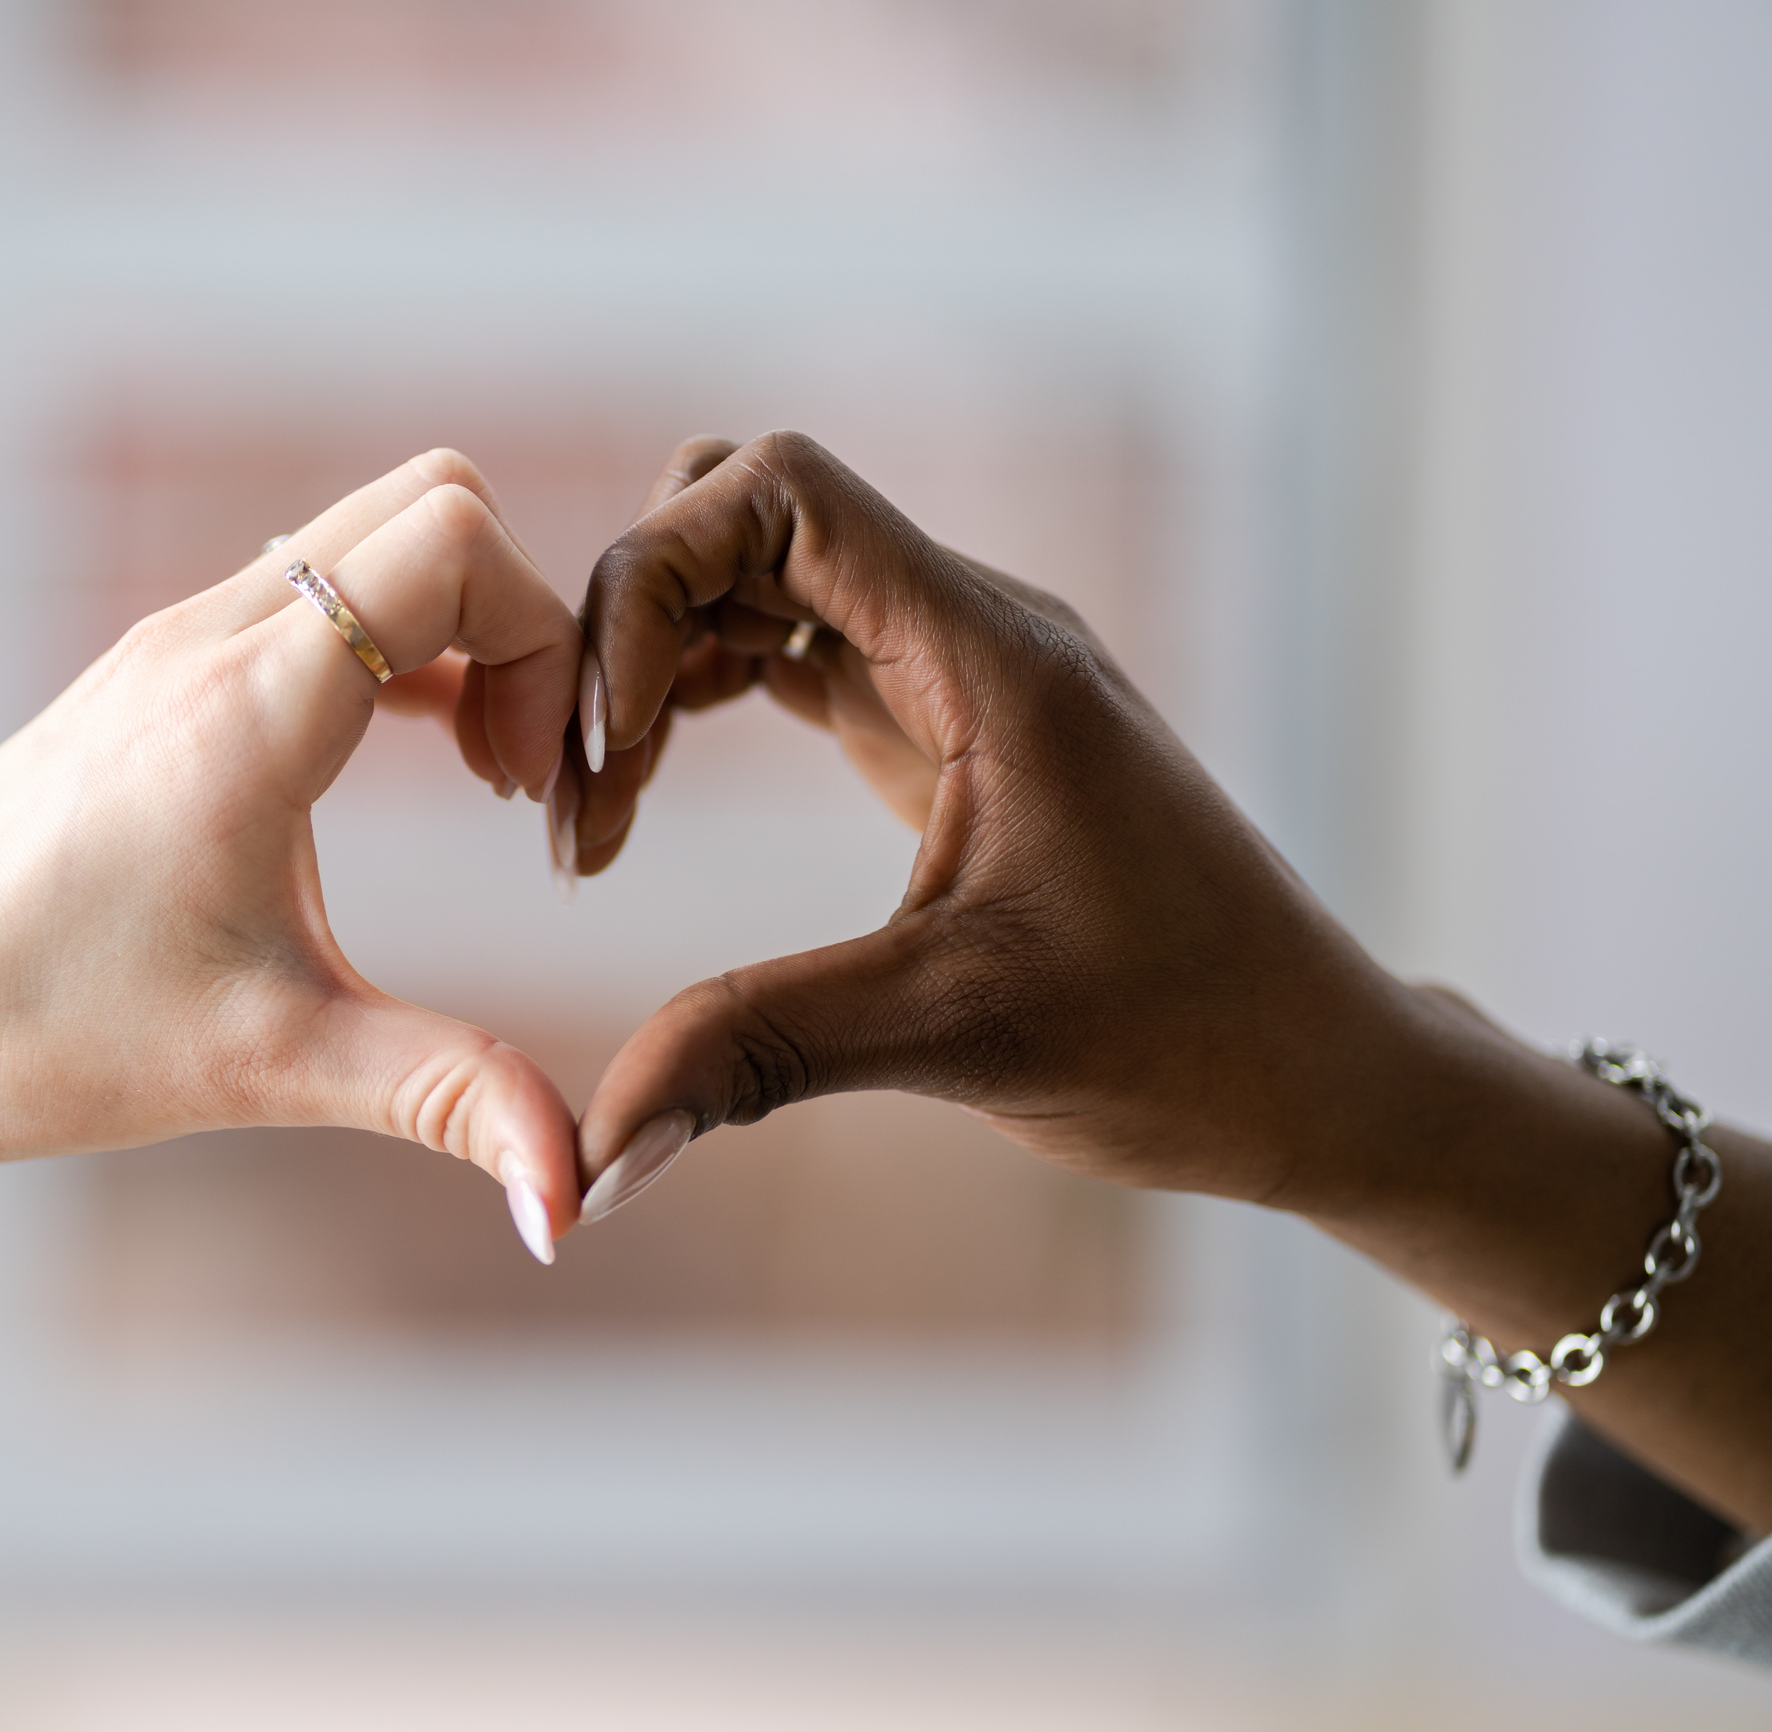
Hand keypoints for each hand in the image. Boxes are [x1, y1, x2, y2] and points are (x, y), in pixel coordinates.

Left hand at [0, 450, 585, 1331]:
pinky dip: (389, 645)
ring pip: (365, 539)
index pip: (455, 543)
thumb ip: (452, 1103)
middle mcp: (203, 640)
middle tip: (523, 774)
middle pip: (429, 503)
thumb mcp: (274, 1066)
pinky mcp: (143, 678)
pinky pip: (305, 594)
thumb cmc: (39, 1039)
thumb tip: (575, 1200)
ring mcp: (165, 645)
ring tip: (476, 777)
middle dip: (521, 619)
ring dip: (455, 629)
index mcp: (246, 708)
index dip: (545, 641)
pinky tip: (396, 767)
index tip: (536, 790)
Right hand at [563, 431, 1418, 1220]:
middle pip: (743, 512)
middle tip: (580, 791)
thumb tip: (591, 1161)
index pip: (779, 493)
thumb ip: (757, 1059)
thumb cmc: (1188, 1043)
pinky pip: (789, 651)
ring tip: (598, 813)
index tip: (609, 742)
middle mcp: (972, 633)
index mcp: (992, 657)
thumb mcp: (955, 1037)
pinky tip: (645, 795)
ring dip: (654, 666)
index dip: (655, 579)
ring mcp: (956, 676)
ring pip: (756, 579)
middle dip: (629, 624)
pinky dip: (699, 696)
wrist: (1320, 1076)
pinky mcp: (942, 732)